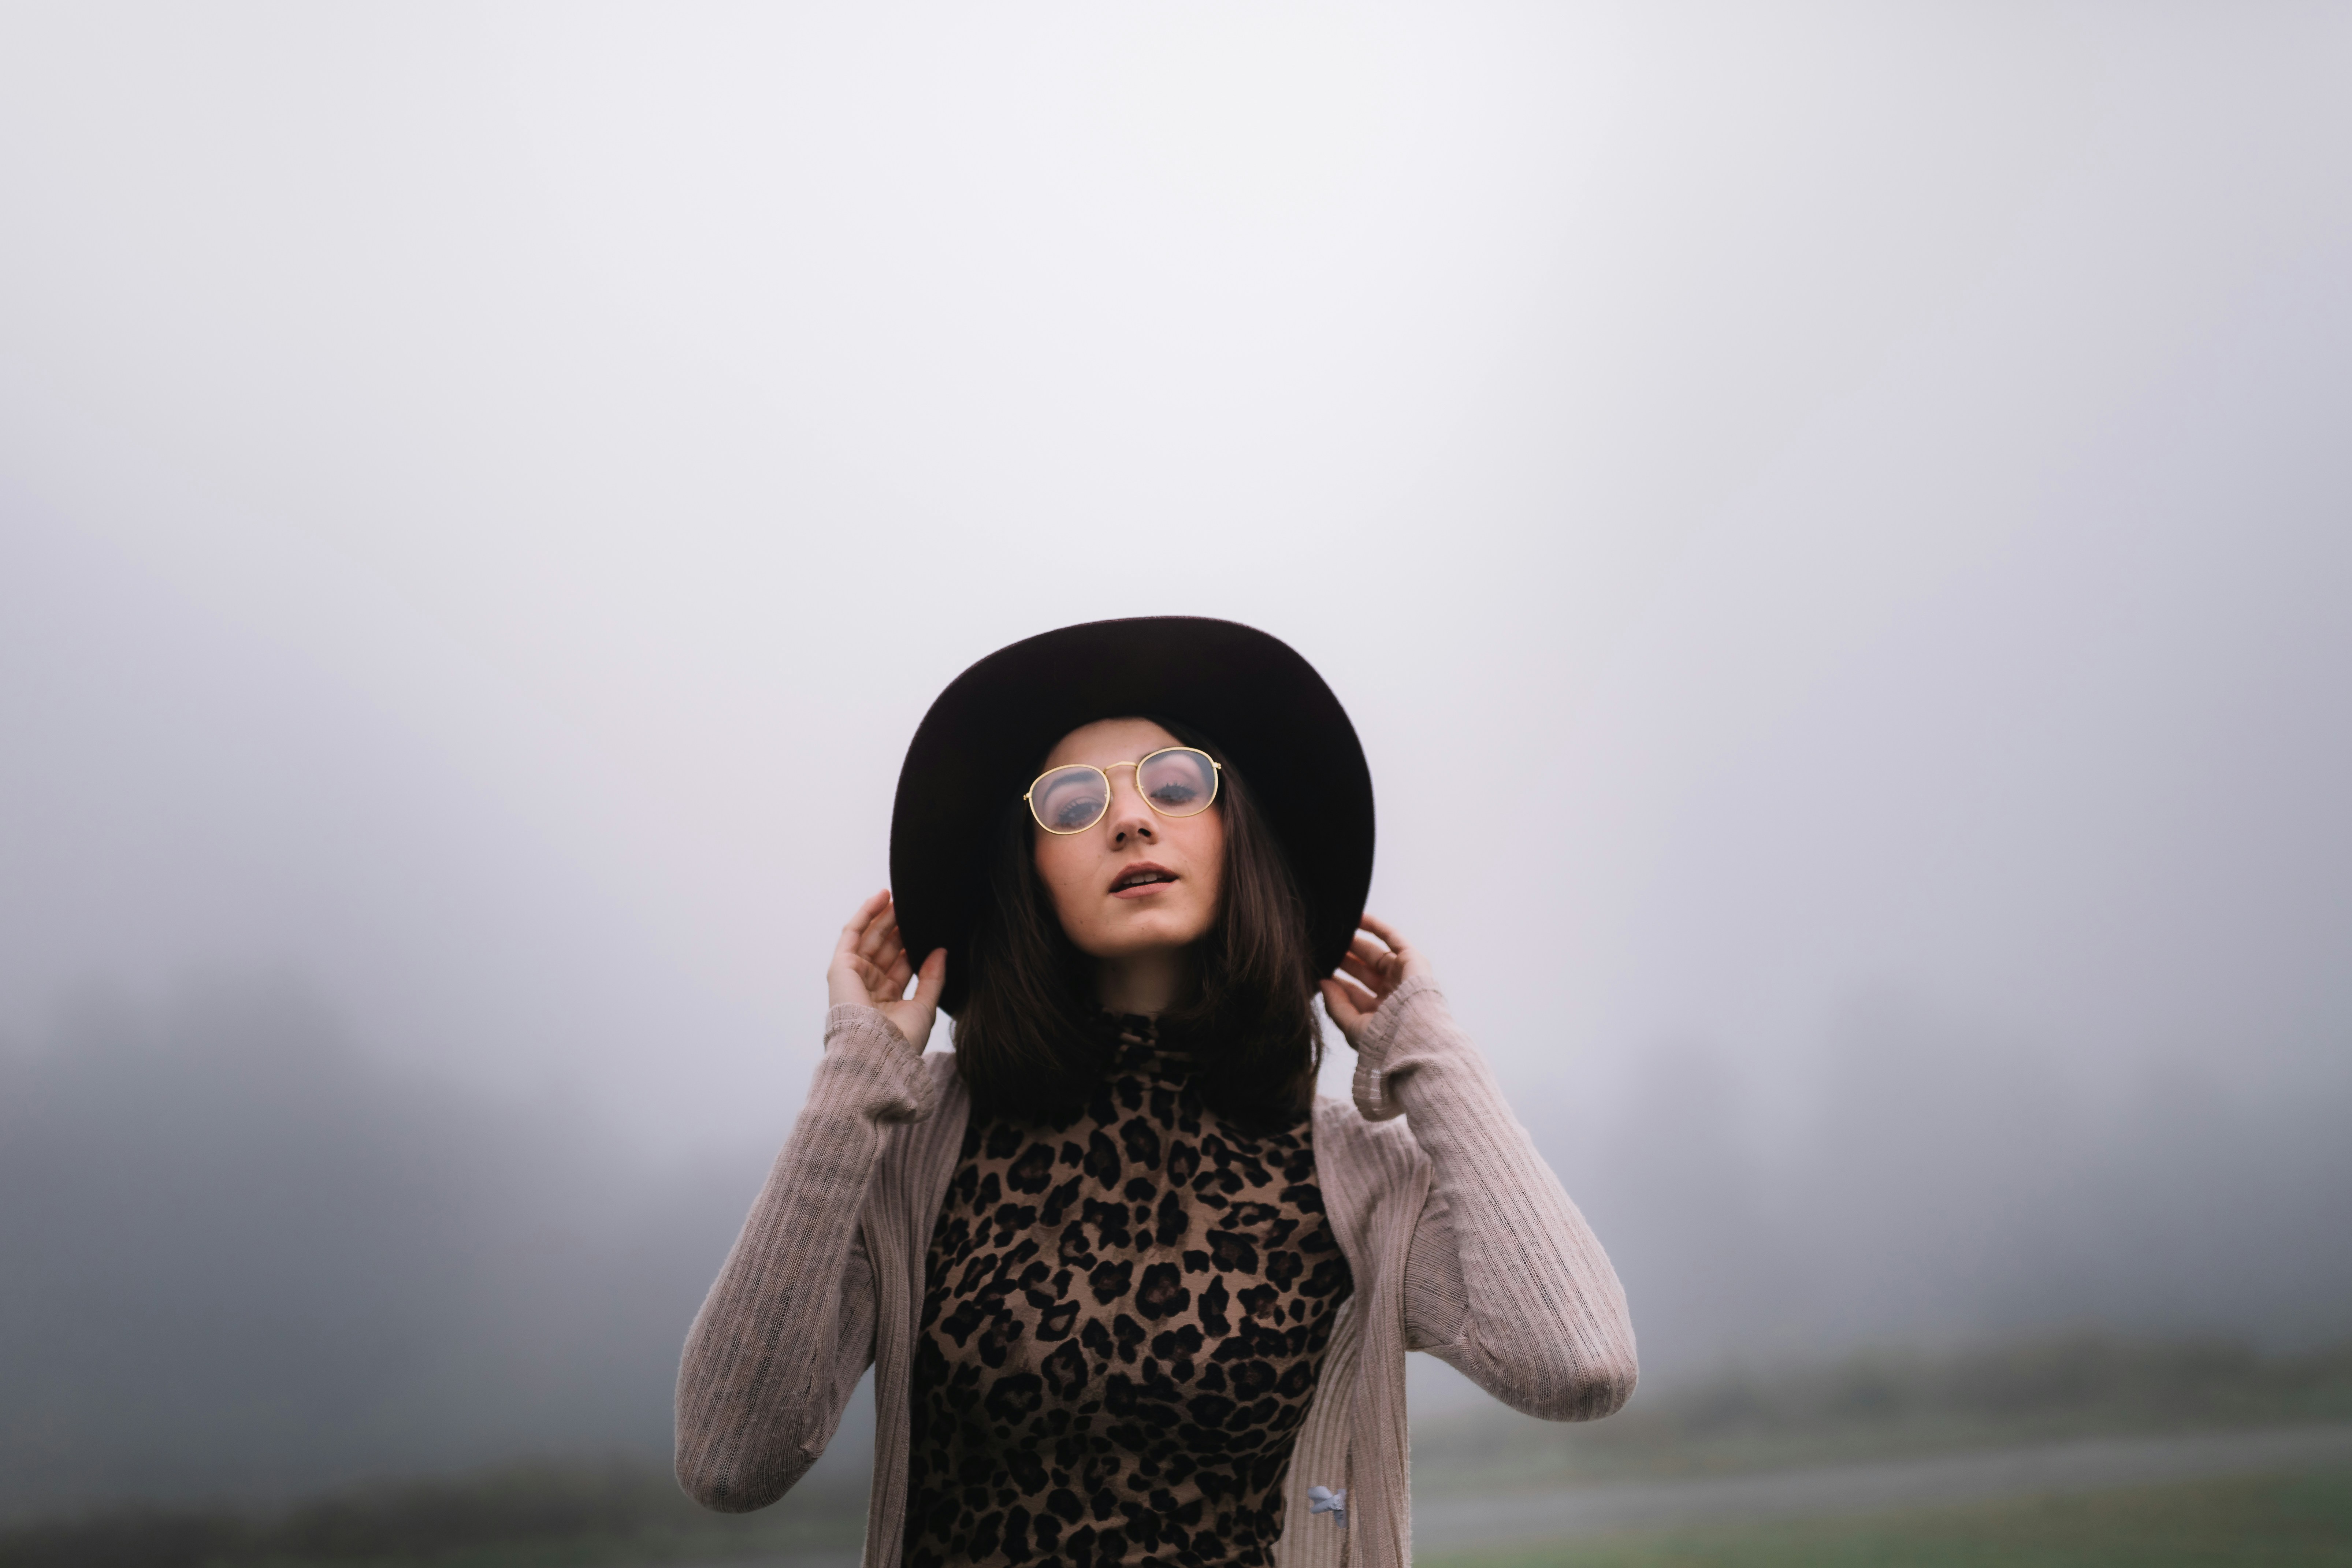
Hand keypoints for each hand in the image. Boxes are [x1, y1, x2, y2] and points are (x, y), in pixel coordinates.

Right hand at [827, 889, 945, 1051]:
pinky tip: (881, 897)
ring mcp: (853, 976)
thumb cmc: (900, 1040)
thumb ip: (932, 978)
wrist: (876, 1051)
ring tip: (900, 898)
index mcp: (886, 1001)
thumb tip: (941, 952)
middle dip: (898, 928)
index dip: (911, 946)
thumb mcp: (924, 1006)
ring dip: (884, 917)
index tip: (927, 928)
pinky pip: (852, 933)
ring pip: (869, 938)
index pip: (900, 966)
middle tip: (914, 908)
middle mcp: (868, 987)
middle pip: (884, 949)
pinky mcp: (841, 966)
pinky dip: (865, 914)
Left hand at [1318, 914, 1432, 1047]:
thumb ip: (1336, 1005)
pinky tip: (1357, 918)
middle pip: (1363, 971)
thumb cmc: (1384, 1038)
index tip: (1317, 971)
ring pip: (1375, 954)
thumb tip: (1322, 984)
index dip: (1336, 982)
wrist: (1414, 1033)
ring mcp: (1403, 976)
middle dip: (1344, 960)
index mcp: (1381, 1013)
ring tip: (1334, 933)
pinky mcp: (1413, 960)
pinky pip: (1393, 938)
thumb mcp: (1352, 1026)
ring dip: (1355, 943)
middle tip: (1324, 949)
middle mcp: (1393, 994)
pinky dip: (1376, 926)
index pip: (1354, 993)